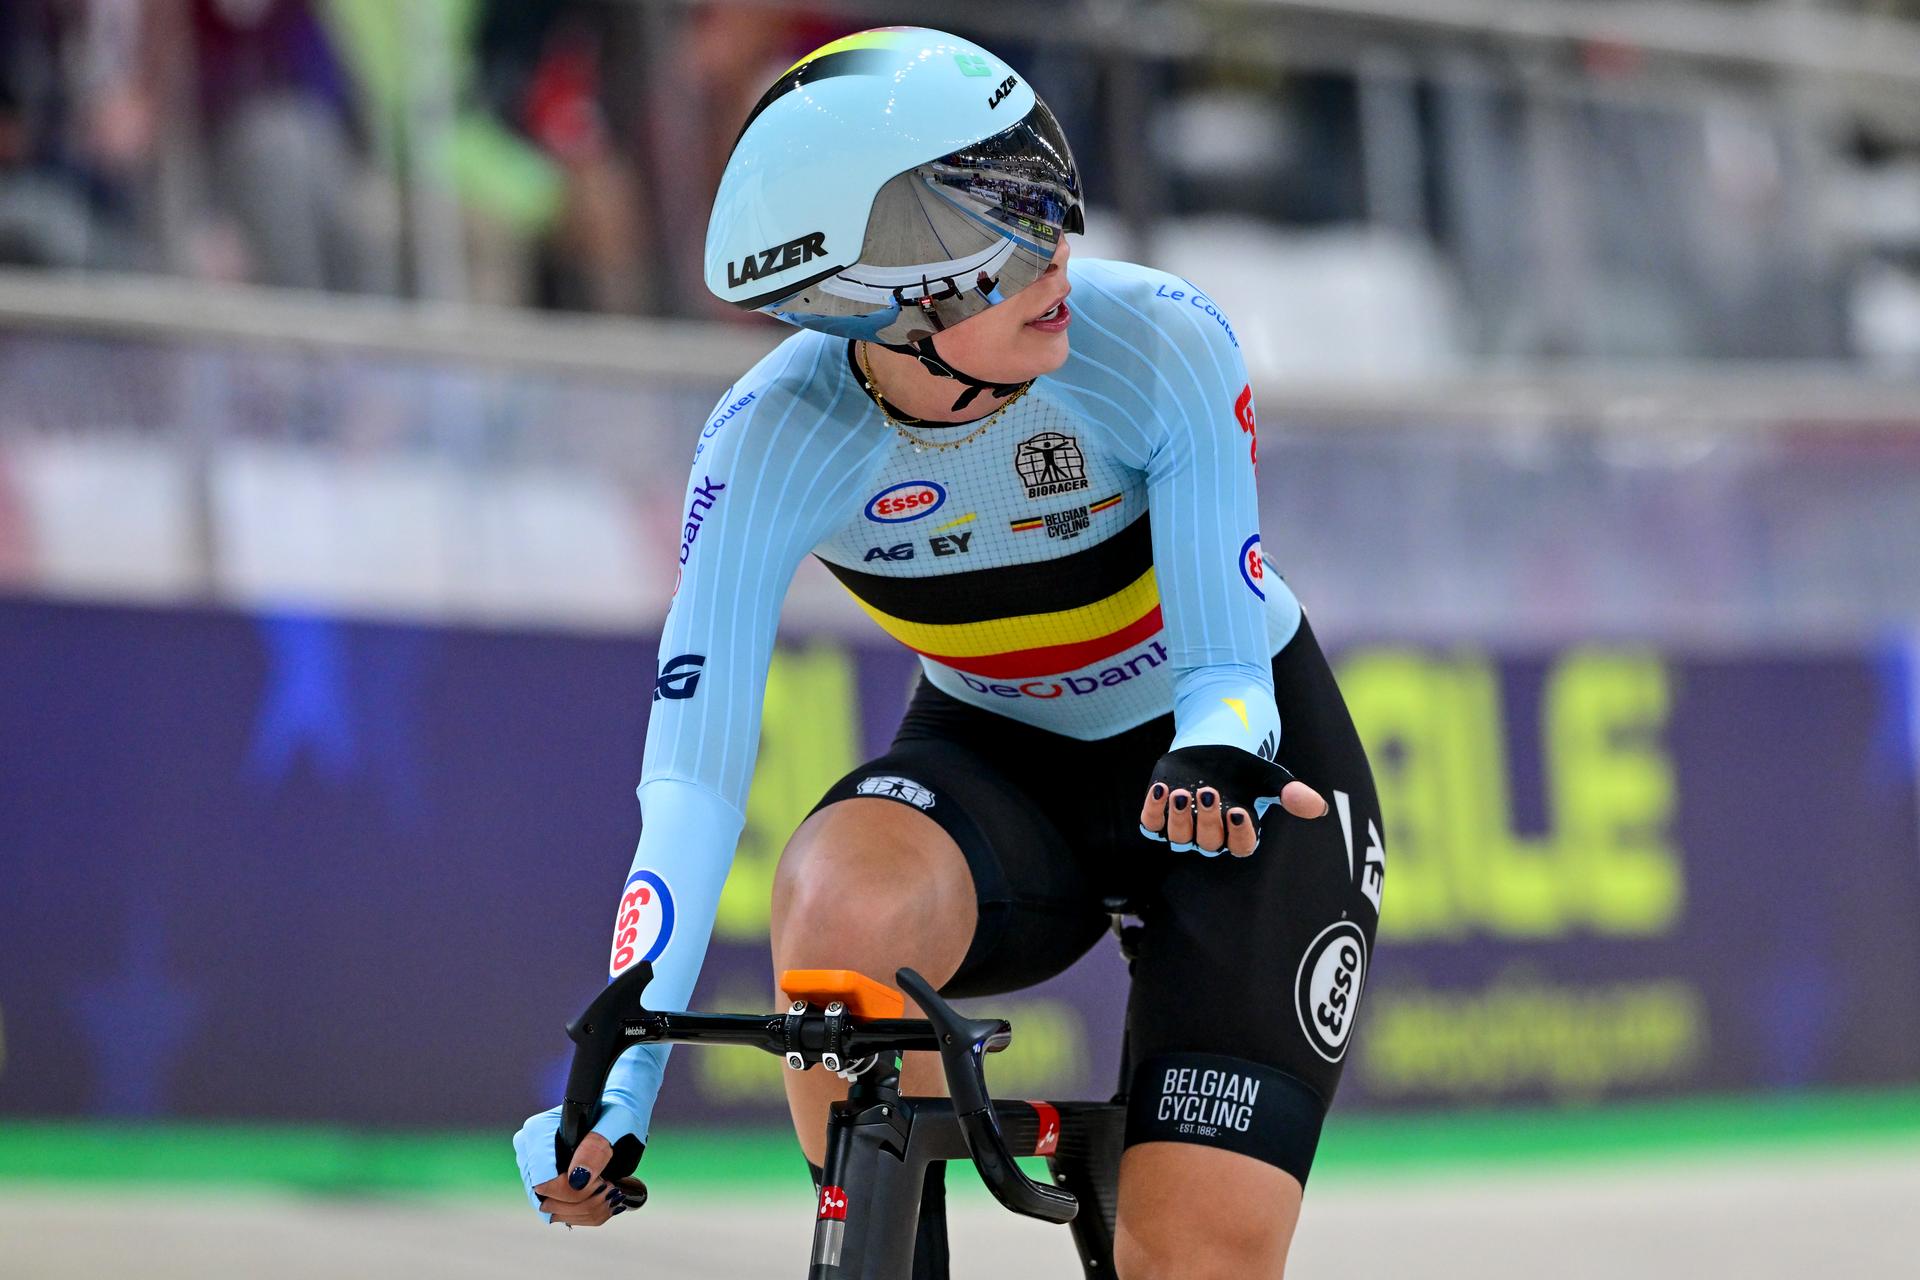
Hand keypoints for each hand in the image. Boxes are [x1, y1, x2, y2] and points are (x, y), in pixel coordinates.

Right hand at [512, 1105, 644, 1225]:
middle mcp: (528, 1153)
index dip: (574, 1191)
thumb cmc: (617, 1113)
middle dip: (585, 1202)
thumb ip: (596, 1147)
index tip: (603, 1183)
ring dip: (588, 1210)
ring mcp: (534, 1172)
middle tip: (613, 1188)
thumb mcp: (615, 1122)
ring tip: (613, 1193)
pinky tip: (605, 1200)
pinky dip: (586, 1214)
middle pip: (546, 1199)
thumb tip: (577, 1180)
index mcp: (536, 1132)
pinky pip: (559, 1214)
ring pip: (552, 1211)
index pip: (543, 1182)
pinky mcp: (545, 1187)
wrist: (618, 1117)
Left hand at [1138, 745, 1326, 857]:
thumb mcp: (1268, 777)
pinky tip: (1161, 788)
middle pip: (1209, 842)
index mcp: (1239, 831)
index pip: (1242, 846)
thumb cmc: (1244, 770)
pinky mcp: (1160, 815)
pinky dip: (1153, 809)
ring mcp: (1184, 827)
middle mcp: (1211, 835)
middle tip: (1208, 792)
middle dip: (1208, 820)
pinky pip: (1152, 824)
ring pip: (1178, 838)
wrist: (1212, 752)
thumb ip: (1291, 793)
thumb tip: (1318, 808)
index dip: (1239, 833)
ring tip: (1181, 792)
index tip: (1238, 810)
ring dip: (1178, 817)